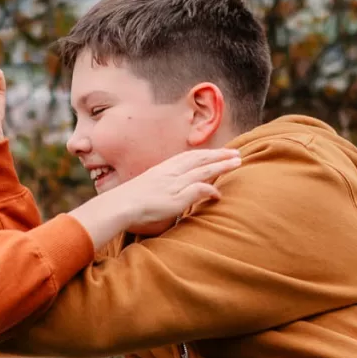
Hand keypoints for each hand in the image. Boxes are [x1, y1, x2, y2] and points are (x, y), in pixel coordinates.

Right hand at [64, 147, 237, 245]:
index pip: (188, 157)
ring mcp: (174, 183)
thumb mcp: (147, 190)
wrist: (119, 205)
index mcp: (163, 169)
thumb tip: (167, 194)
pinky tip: (218, 193)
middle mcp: (170, 172)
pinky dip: (210, 189)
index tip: (218, 152)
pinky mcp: (177, 196)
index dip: (205, 154)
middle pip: (199, 158)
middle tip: (235, 153)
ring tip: (236, 163)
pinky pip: (199, 189)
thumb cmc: (129, 202)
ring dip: (221, 165)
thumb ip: (160, 189)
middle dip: (219, 155)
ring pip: (203, 170)